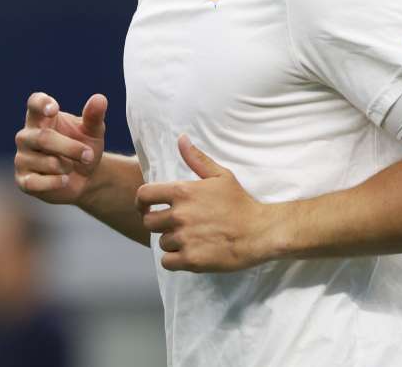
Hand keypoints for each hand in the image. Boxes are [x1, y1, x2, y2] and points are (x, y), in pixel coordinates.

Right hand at [14, 92, 106, 204]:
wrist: (85, 178)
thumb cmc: (84, 147)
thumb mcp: (93, 132)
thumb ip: (94, 116)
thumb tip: (99, 99)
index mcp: (40, 118)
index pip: (34, 103)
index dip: (41, 104)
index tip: (54, 110)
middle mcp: (26, 136)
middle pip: (43, 137)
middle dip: (70, 148)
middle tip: (89, 155)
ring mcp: (22, 158)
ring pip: (46, 161)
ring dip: (67, 166)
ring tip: (71, 167)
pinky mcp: (23, 181)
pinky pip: (36, 182)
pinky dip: (55, 182)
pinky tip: (65, 180)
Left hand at [135, 135, 279, 272]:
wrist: (260, 232)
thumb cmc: (241, 203)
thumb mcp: (221, 176)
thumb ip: (197, 159)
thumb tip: (181, 139)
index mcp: (182, 192)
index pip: (144, 195)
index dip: (142, 202)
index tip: (147, 207)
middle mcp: (179, 215)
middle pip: (149, 222)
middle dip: (160, 224)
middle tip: (176, 225)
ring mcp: (184, 239)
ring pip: (161, 242)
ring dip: (172, 242)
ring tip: (191, 239)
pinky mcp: (191, 260)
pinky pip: (167, 262)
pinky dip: (175, 260)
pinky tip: (189, 253)